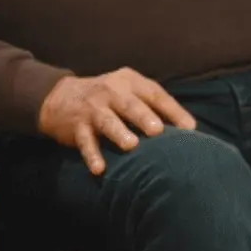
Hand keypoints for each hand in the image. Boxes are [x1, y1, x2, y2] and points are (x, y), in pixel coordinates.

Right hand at [38, 69, 196, 175]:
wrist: (61, 97)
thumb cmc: (109, 98)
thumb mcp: (129, 92)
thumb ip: (154, 106)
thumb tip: (190, 130)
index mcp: (129, 81)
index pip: (154, 93)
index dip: (172, 110)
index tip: (189, 128)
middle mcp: (110, 92)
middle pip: (129, 104)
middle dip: (143, 116)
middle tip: (157, 131)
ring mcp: (92, 109)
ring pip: (107, 120)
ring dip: (118, 132)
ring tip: (130, 145)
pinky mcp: (77, 126)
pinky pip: (85, 142)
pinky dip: (92, 155)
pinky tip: (99, 169)